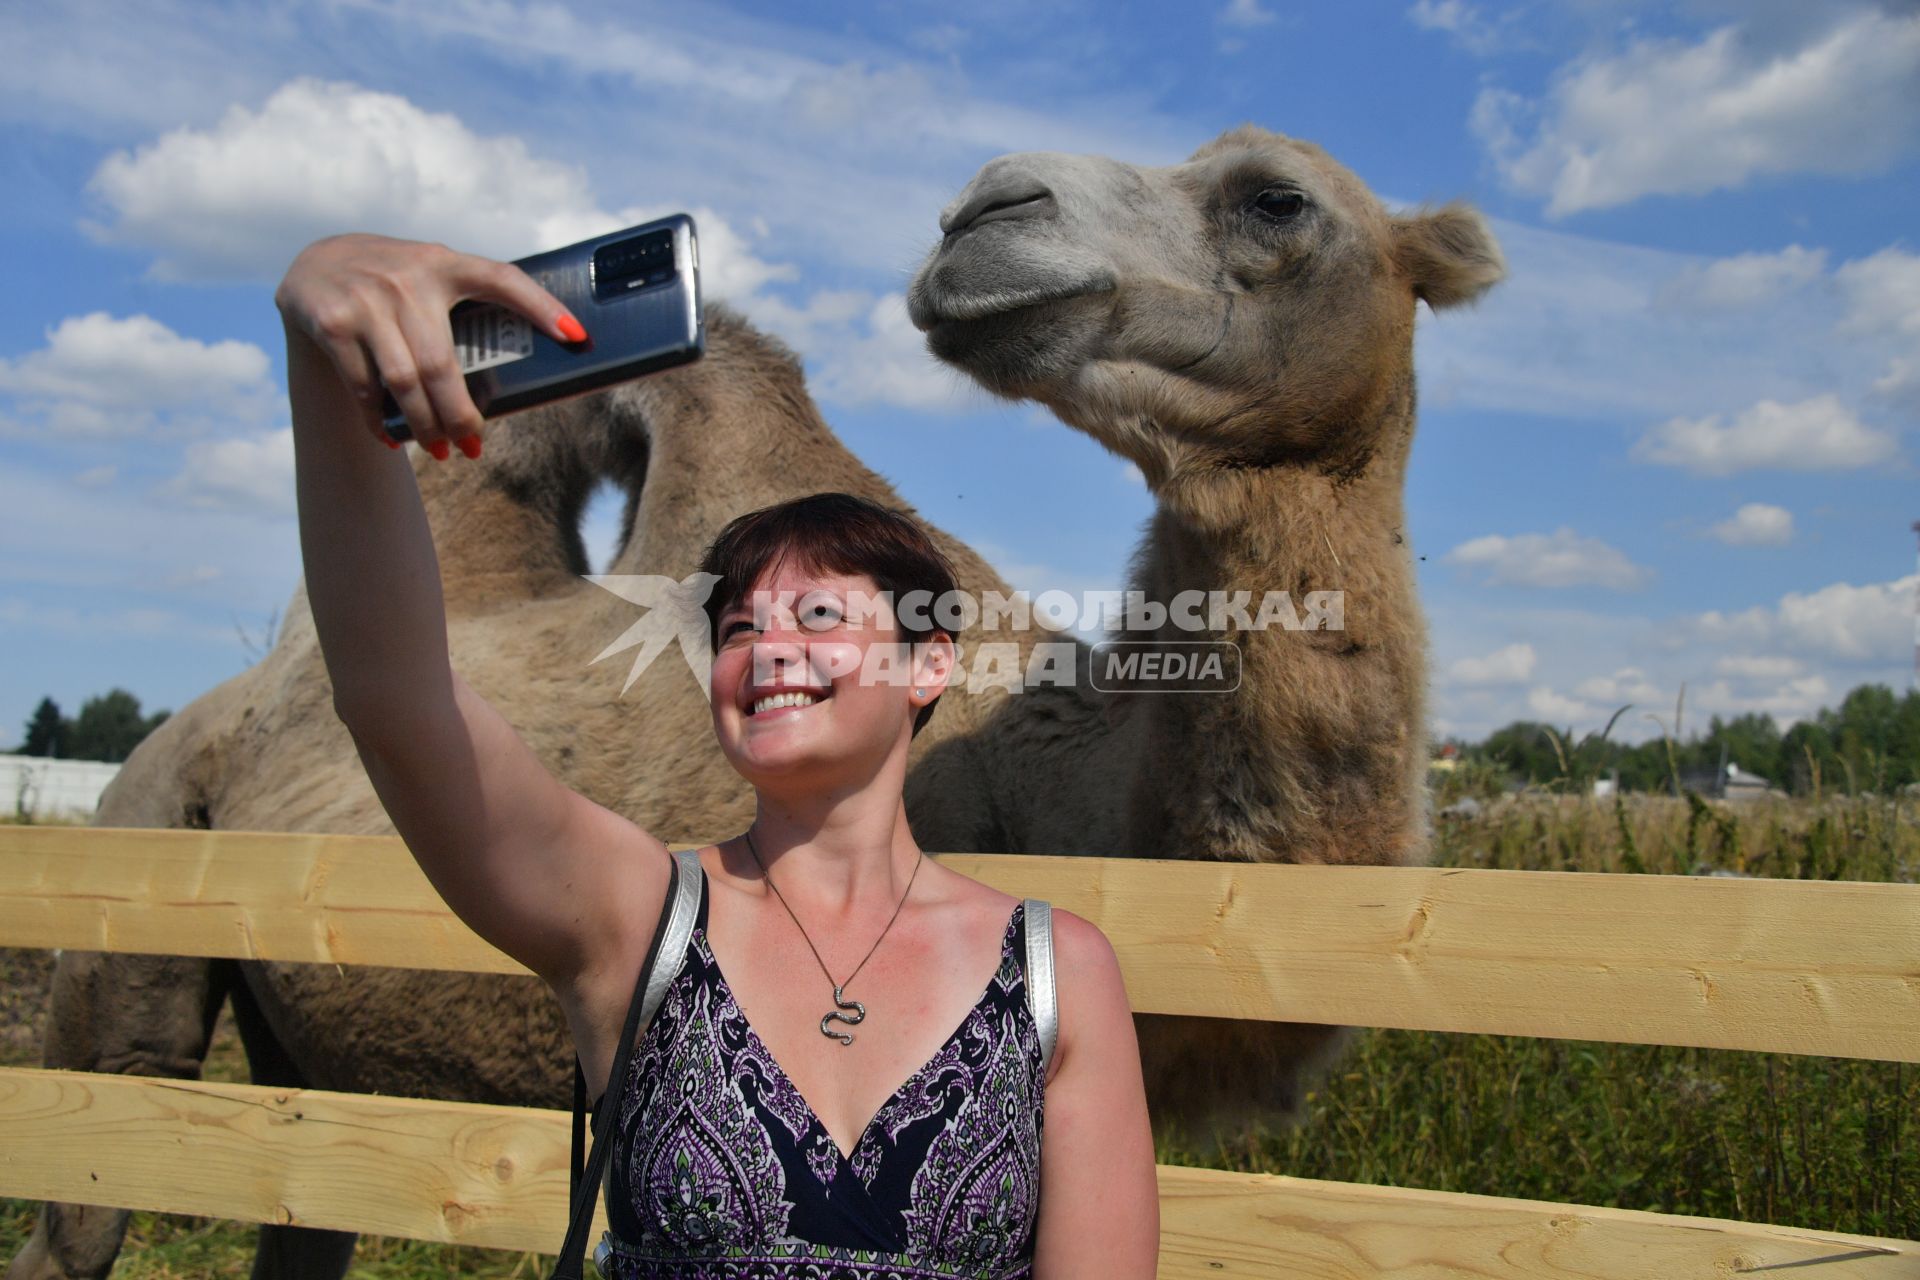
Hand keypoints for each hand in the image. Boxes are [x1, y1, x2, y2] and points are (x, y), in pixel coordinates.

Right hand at [274, 234, 584, 457]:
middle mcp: (407, 278)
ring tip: (438, 449)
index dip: (542, 307)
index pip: (502, 279)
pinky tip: (391, 437)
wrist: (314, 265)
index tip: (577, 338)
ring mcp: (367, 300)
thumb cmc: (394, 282)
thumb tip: (529, 359)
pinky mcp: (333, 323)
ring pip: (405, 382)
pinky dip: (380, 420)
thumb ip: (466, 303)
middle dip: (460, 414)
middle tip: (472, 444)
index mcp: (444, 264)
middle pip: (442, 364)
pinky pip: (364, 386)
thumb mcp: (429, 275)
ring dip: (424, 426)